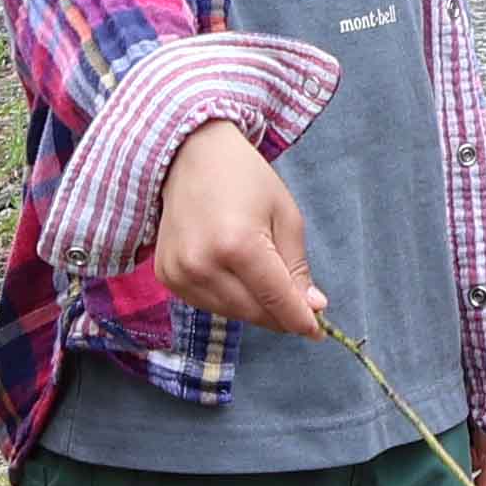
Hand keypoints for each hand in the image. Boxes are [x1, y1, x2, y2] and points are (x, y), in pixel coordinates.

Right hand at [152, 120, 325, 336]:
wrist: (187, 156)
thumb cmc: (244, 179)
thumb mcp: (285, 216)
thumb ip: (297, 268)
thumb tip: (313, 308)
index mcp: (238, 245)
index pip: (277, 301)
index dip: (301, 320)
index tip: (318, 329)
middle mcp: (203, 265)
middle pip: (255, 313)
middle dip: (281, 315)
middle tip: (299, 305)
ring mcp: (180, 274)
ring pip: (232, 314)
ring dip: (255, 308)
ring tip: (263, 278)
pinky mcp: (166, 277)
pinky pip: (208, 304)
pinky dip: (229, 299)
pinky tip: (234, 273)